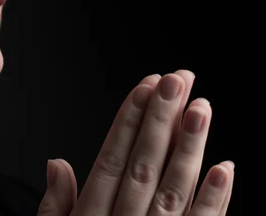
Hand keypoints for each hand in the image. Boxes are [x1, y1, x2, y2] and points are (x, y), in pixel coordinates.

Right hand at [38, 71, 234, 214]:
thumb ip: (56, 206)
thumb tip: (57, 162)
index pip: (111, 161)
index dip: (128, 123)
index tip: (144, 88)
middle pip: (144, 167)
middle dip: (161, 120)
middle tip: (177, 79)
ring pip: (174, 191)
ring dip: (189, 148)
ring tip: (201, 107)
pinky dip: (215, 200)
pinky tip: (225, 166)